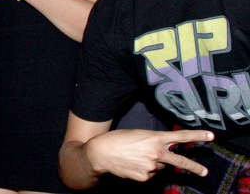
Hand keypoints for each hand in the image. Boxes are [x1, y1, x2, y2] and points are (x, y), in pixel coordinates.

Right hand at [86, 128, 213, 181]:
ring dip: (154, 164)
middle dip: (193, 167)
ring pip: (160, 167)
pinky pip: (150, 175)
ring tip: (137, 158)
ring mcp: (151, 167)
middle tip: (204, 172)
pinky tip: (133, 165)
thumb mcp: (138, 134)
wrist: (101, 153)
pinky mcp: (145, 178)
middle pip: (179, 161)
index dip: (197, 135)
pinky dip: (144, 171)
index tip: (211, 136)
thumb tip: (163, 153)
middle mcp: (156, 153)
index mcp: (154, 138)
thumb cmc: (117, 140)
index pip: (180, 136)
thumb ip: (153, 142)